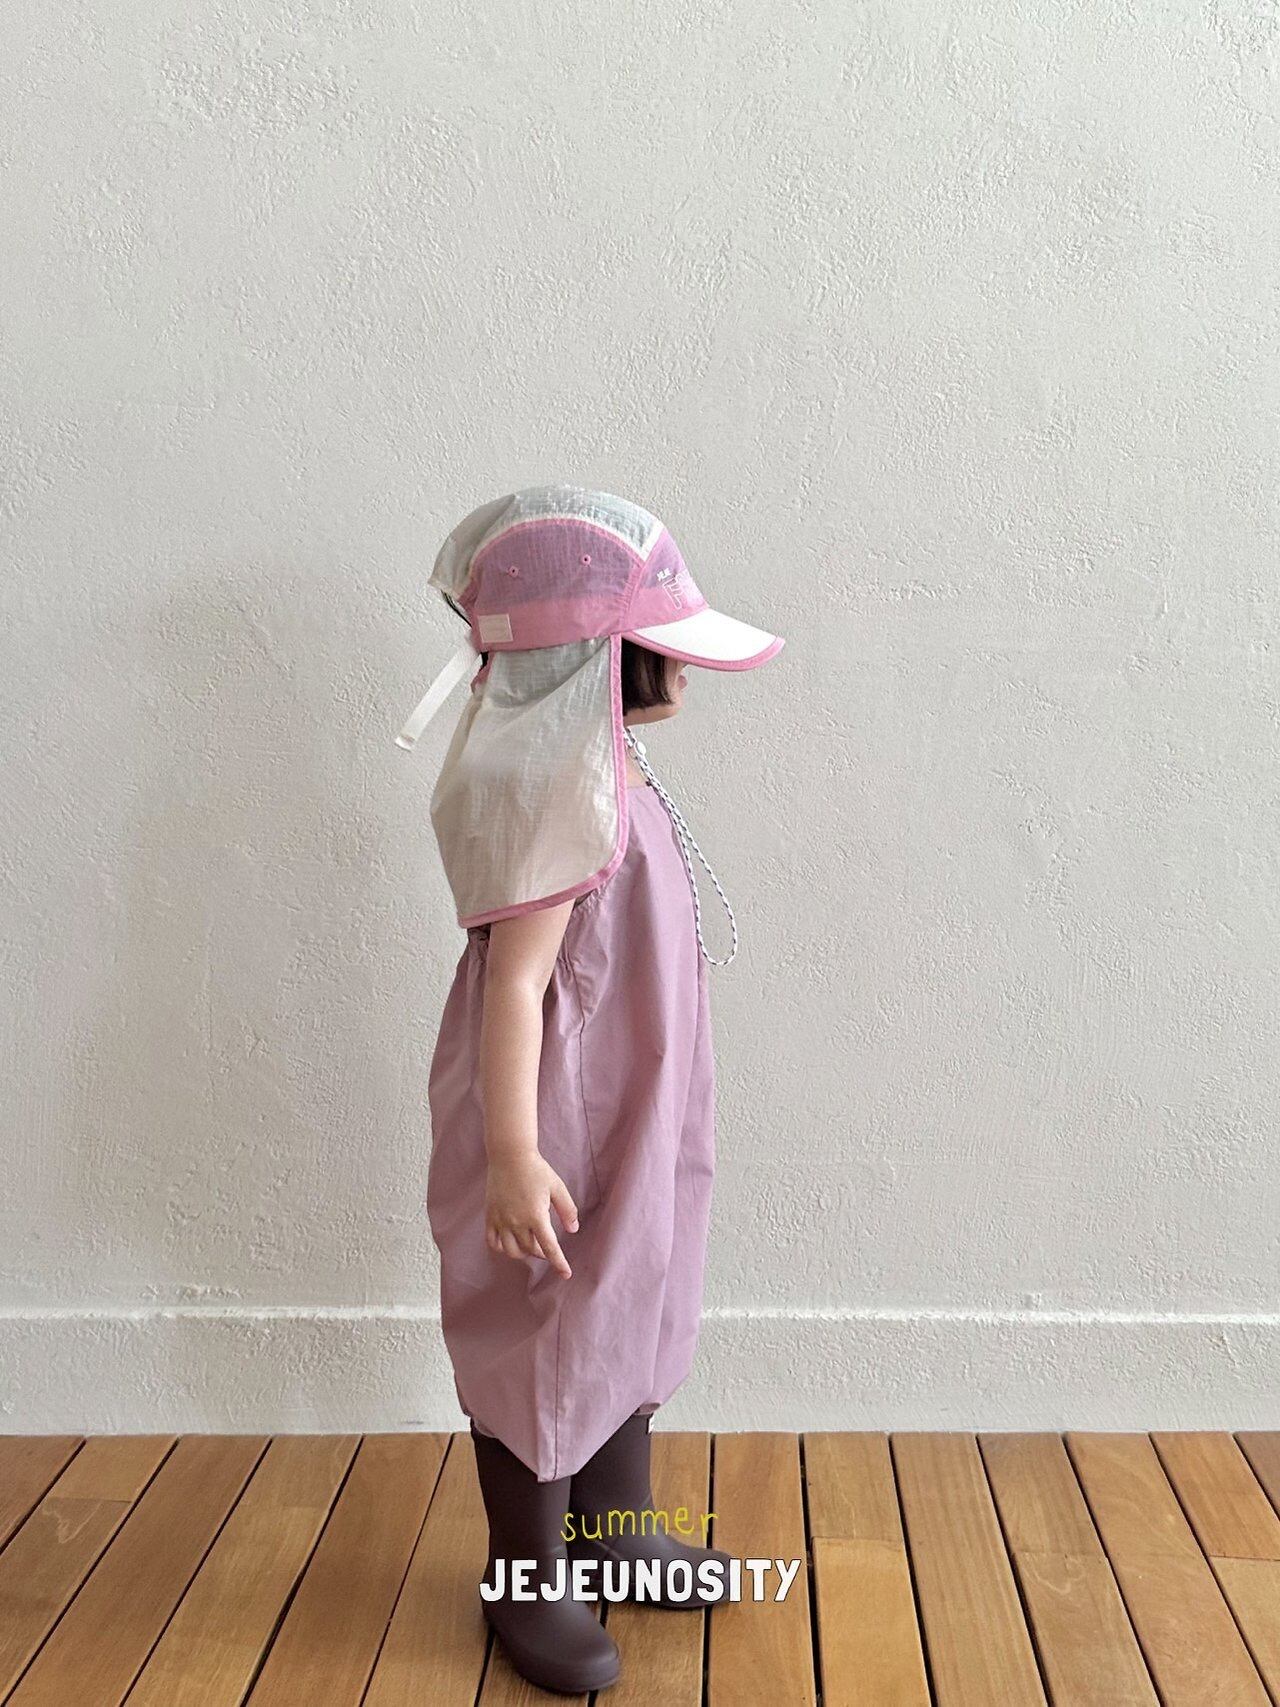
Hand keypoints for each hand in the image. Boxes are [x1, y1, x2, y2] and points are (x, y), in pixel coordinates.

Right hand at [484, 1153, 578, 1279]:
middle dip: (541, 1253)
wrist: (510, 1155)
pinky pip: (492, 1242)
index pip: (550, 1247)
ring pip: (511, 1250)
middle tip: (546, 1247)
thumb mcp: (557, 1187)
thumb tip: (573, 1230)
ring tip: (529, 1245)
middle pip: (530, 1249)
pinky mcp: (490, 1215)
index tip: (565, 1274)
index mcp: (536, 1215)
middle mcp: (517, 1221)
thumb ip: (567, 1210)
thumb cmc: (537, 1170)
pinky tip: (509, 1242)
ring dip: (523, 1253)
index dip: (558, 1263)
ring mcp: (501, 1220)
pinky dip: (502, 1248)